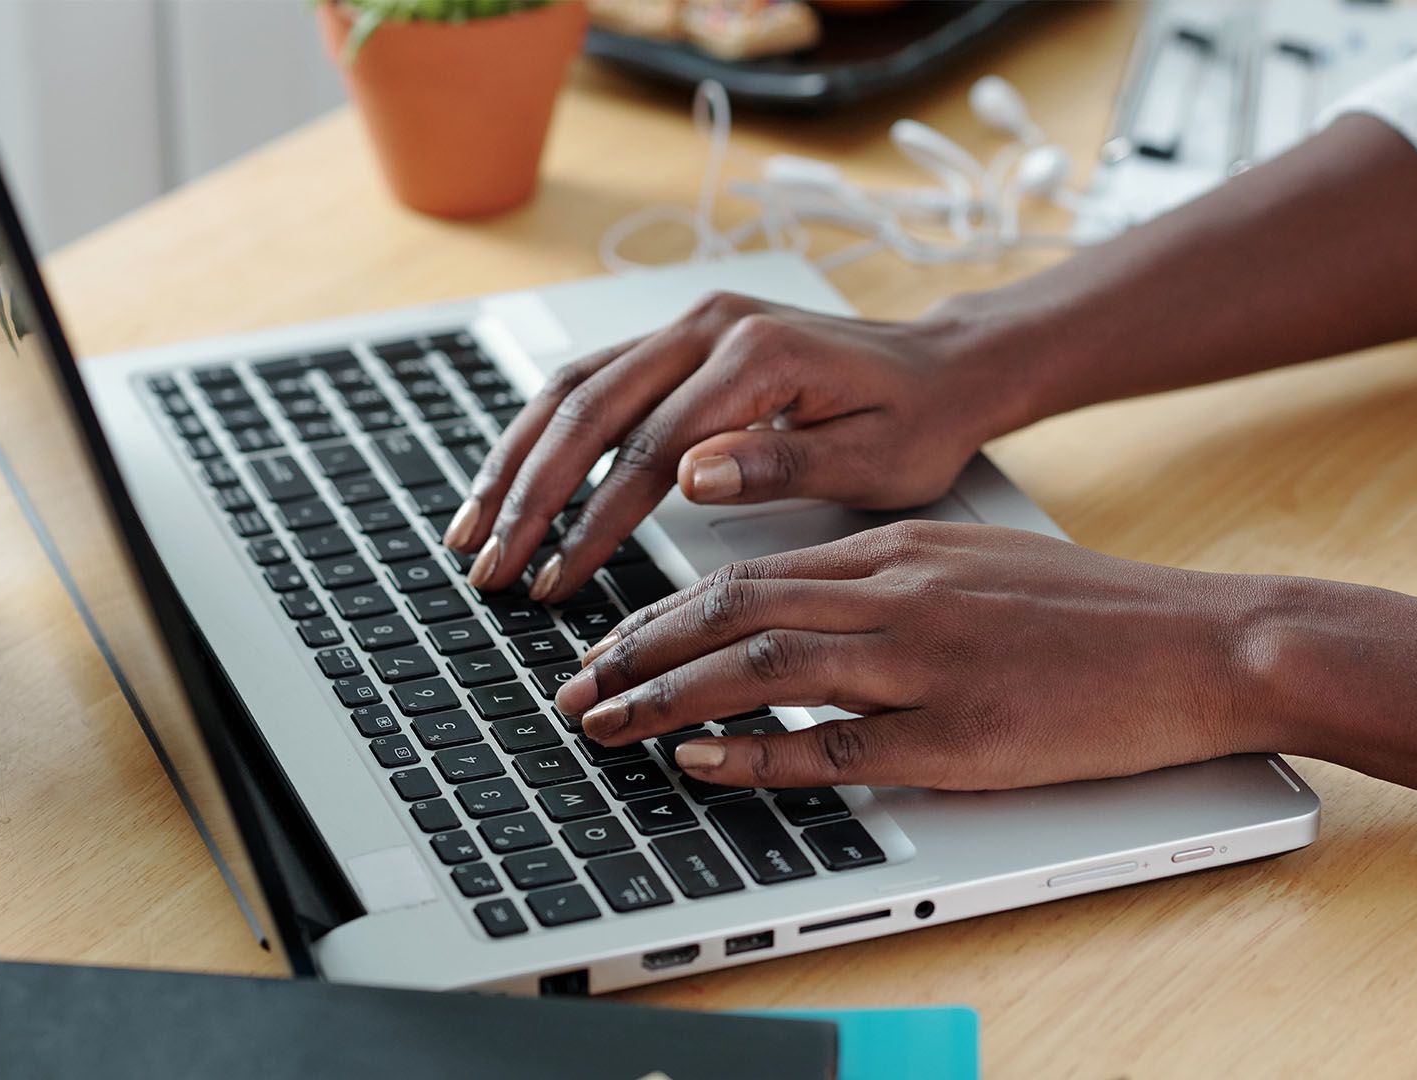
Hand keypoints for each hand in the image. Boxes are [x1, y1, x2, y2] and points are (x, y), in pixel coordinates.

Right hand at [442, 291, 1038, 600]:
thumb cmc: (919, 420)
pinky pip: (593, 380)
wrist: (945, 367)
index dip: (595, 522)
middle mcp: (710, 327)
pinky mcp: (682, 340)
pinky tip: (511, 480)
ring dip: (515, 460)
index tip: (558, 579)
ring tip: (471, 529)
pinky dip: (543, 432)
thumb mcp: (875, 459)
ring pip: (573, 388)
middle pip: (589, 410)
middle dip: (528, 496)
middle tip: (488, 566)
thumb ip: (781, 466)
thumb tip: (689, 475)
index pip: (649, 449)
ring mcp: (690, 326)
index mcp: (757, 356)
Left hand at [552, 520, 1268, 790]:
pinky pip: (837, 743)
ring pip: (765, 664)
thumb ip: (882, 581)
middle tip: (575, 687)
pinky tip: (703, 760)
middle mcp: (899, 594)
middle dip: (639, 651)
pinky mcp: (961, 732)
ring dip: (670, 695)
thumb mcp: (972, 564)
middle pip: (735, 610)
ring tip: (605, 722)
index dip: (663, 613)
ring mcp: (927, 661)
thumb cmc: (1090, 612)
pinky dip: (758, 752)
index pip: (749, 574)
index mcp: (899, 552)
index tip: (610, 644)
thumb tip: (797, 613)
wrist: (1199, 642)